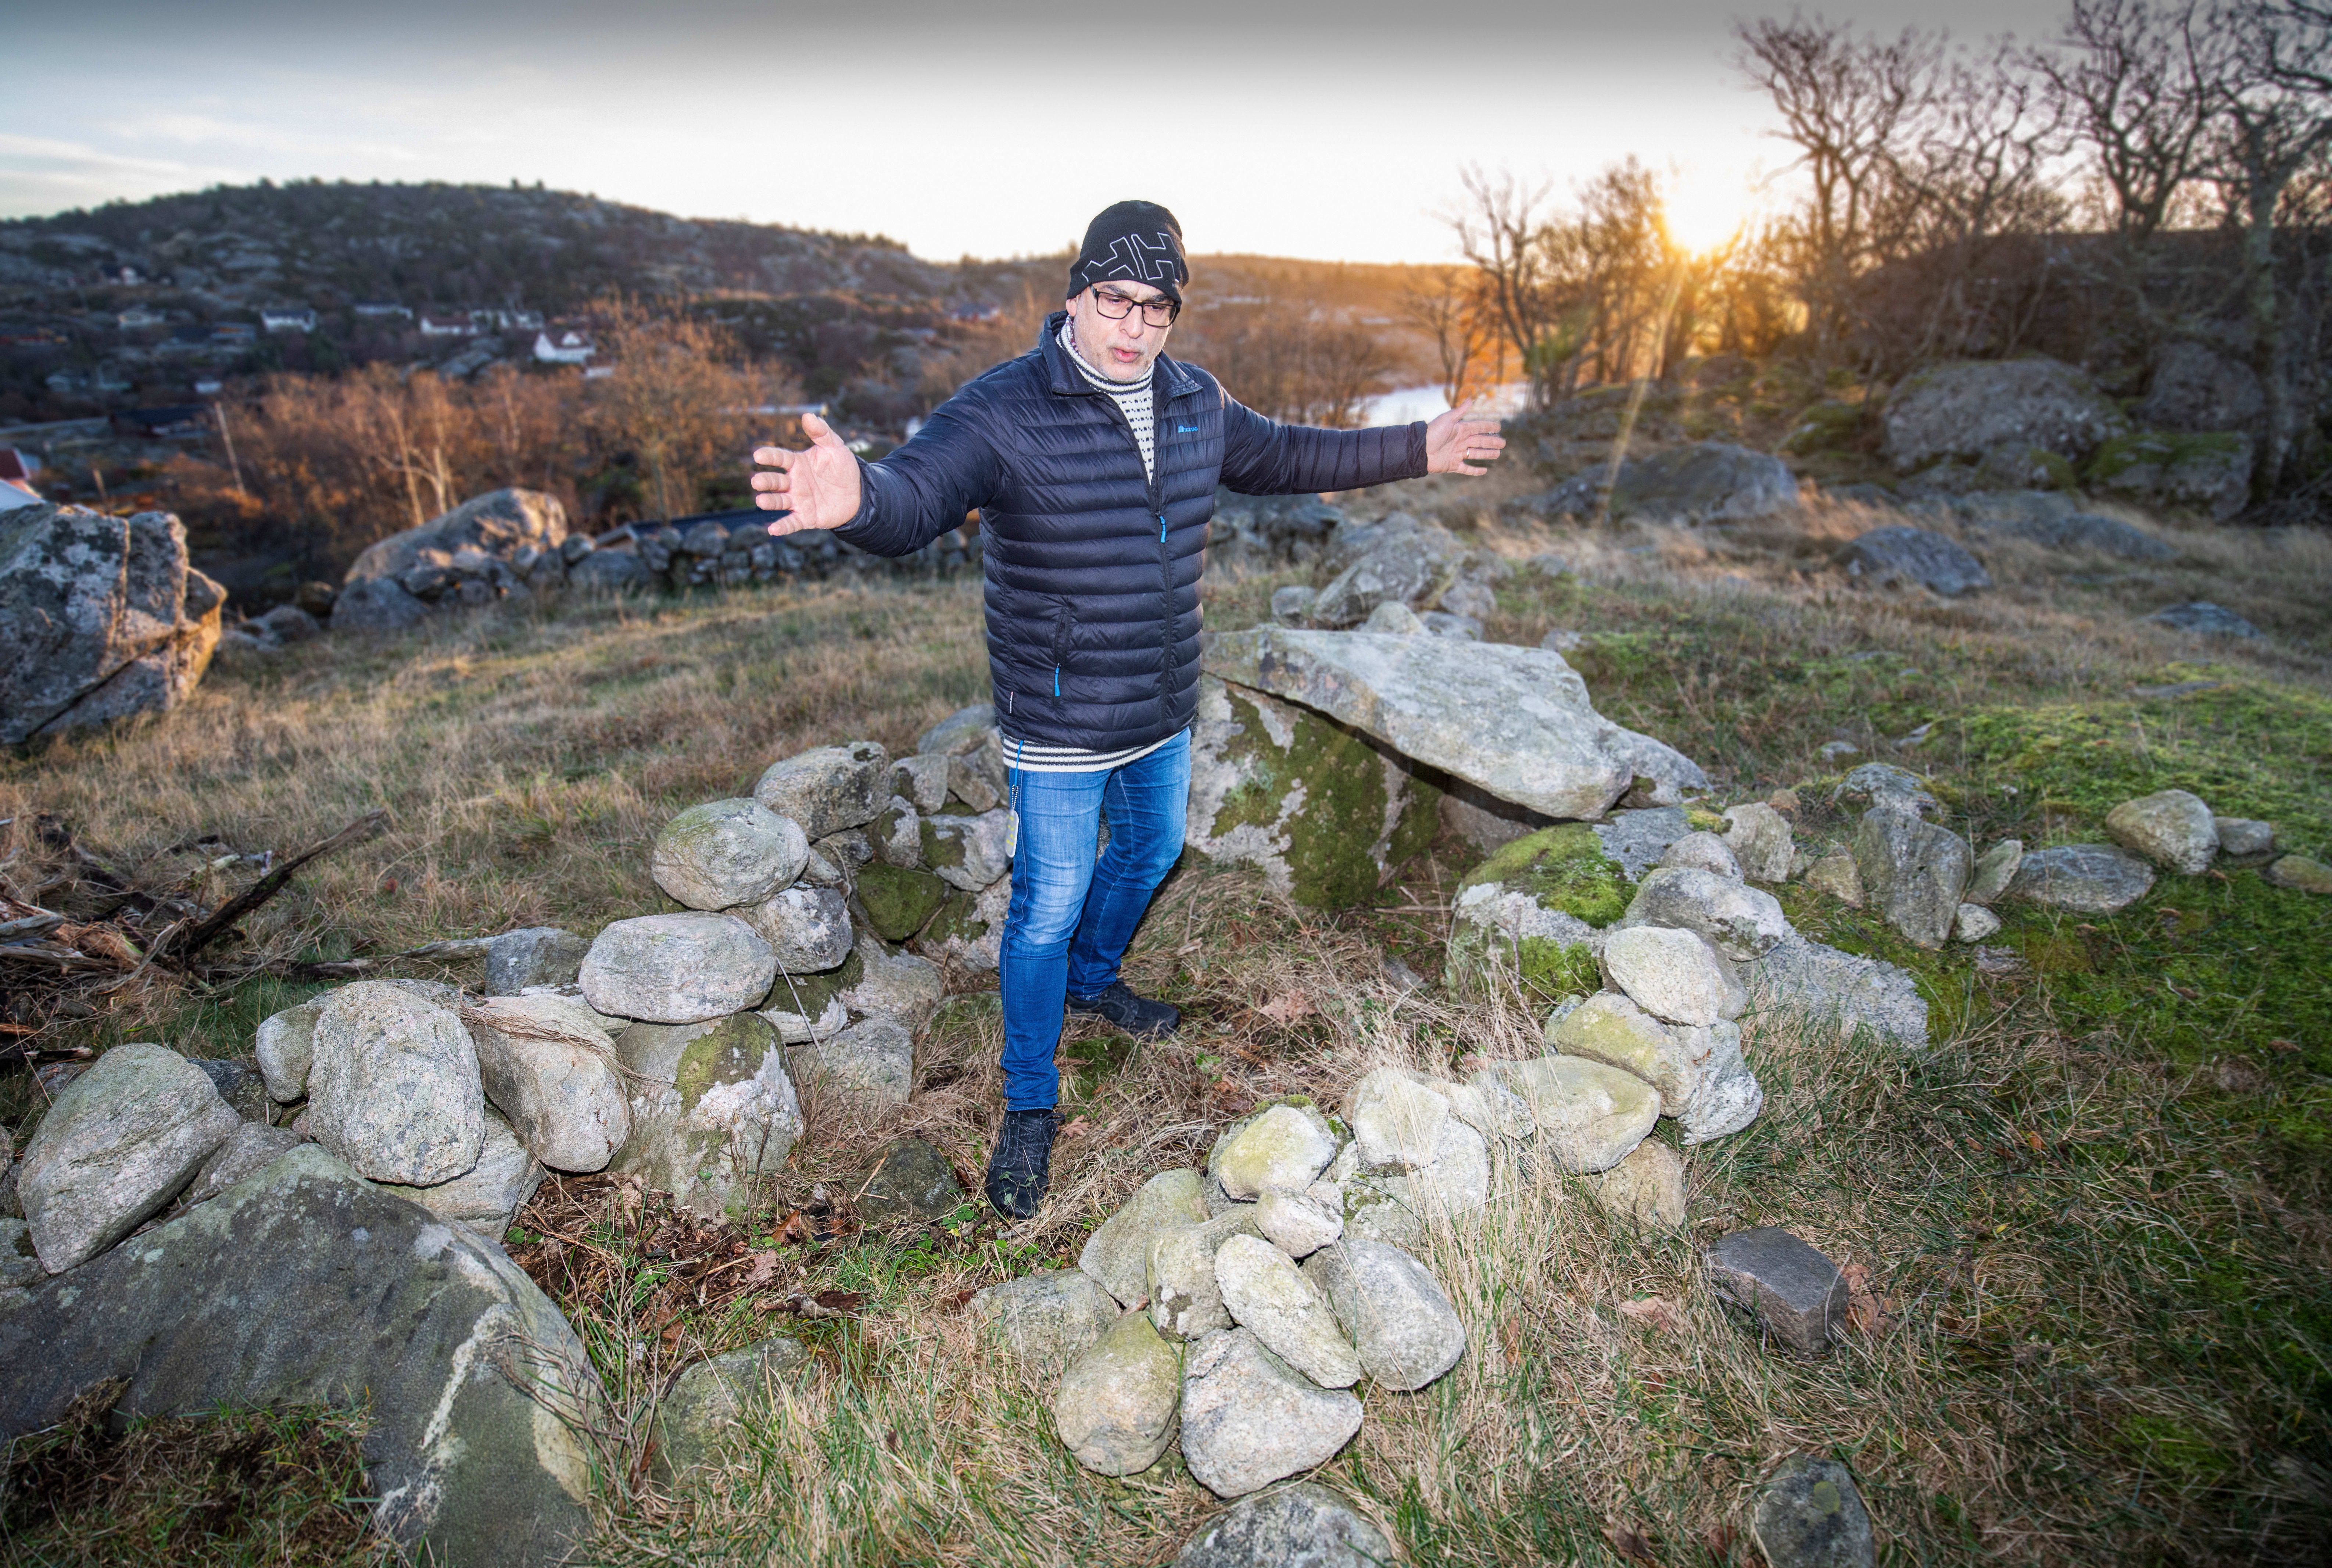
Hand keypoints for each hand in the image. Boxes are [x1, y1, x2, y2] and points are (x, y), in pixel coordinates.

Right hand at [750, 411, 862, 534]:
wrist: (859, 493)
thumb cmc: (843, 468)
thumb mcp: (835, 447)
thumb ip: (821, 433)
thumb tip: (808, 415)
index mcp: (797, 463)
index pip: (780, 458)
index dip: (769, 456)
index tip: (758, 455)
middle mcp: (793, 482)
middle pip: (775, 481)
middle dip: (765, 482)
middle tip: (756, 481)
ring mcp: (798, 500)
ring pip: (779, 501)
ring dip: (770, 501)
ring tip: (760, 501)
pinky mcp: (806, 517)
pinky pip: (791, 522)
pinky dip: (782, 526)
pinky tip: (772, 530)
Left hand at [1423, 402, 1505, 476]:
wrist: (1419, 450)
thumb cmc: (1432, 432)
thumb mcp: (1447, 419)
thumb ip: (1460, 411)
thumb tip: (1471, 399)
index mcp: (1460, 430)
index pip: (1478, 427)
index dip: (1488, 426)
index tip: (1499, 426)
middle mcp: (1460, 442)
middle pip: (1480, 441)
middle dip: (1492, 442)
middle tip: (1503, 443)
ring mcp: (1457, 454)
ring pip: (1476, 454)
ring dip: (1487, 454)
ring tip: (1497, 454)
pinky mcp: (1452, 465)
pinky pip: (1466, 469)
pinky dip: (1475, 471)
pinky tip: (1484, 470)